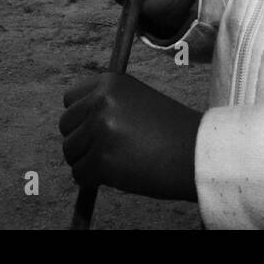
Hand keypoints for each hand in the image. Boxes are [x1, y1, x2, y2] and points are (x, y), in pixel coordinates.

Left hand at [60, 74, 200, 200]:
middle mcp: (102, 102)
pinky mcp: (103, 159)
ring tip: (116, 162)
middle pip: (66, 126)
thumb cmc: (171, 131)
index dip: (81, 118)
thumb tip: (77, 124)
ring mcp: (100, 130)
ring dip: (87, 161)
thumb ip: (107, 105)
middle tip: (106, 150)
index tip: (95, 129)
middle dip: (81, 141)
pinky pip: (80, 174)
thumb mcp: (138, 100)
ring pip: (70, 152)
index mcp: (110, 82)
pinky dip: (92, 180)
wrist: (197, 153)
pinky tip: (116, 175)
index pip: (70, 99)